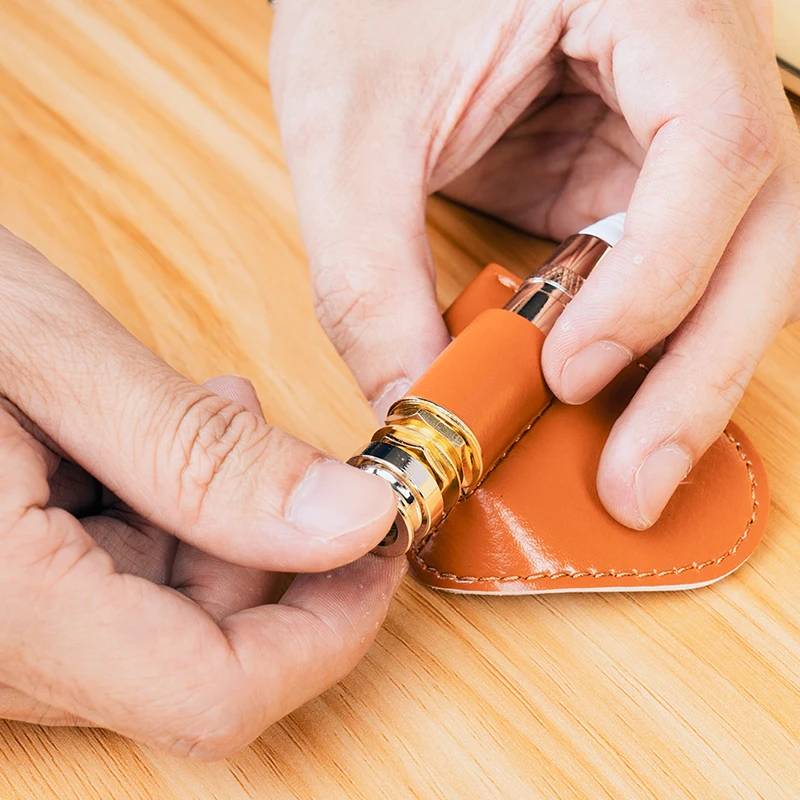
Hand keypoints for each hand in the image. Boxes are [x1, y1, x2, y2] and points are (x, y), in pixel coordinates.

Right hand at [0, 227, 399, 758]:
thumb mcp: (48, 356)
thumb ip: (202, 454)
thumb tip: (353, 521)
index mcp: (2, 611)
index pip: (216, 695)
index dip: (327, 627)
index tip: (377, 541)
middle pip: (200, 656)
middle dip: (260, 545)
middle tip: (249, 429)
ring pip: (164, 620)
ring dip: (207, 520)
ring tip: (178, 417)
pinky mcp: (4, 602)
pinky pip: (114, 589)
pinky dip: (153, 517)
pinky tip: (134, 445)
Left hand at [271, 0, 799, 528]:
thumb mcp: (348, 129)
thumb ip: (370, 275)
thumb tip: (413, 404)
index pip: (716, 144)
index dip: (659, 276)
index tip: (573, 374)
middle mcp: (694, 60)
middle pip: (761, 228)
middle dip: (698, 365)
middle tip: (635, 481)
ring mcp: (670, 124)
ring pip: (732, 262)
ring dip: (679, 370)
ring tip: (628, 470)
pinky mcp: (634, 173)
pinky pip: (665, 268)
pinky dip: (637, 342)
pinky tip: (598, 404)